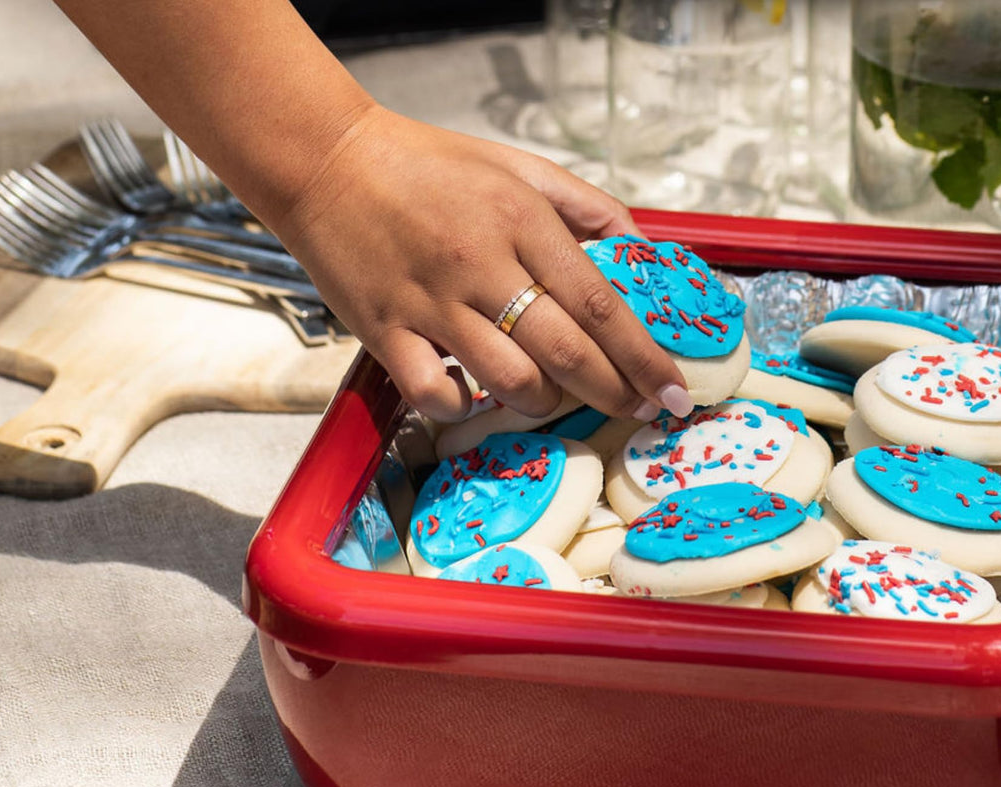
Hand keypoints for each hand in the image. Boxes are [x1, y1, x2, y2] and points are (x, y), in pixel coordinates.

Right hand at [271, 105, 694, 423]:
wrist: (327, 161)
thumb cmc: (429, 165)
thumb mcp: (519, 167)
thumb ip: (586, 207)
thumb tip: (641, 249)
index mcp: (521, 221)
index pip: (600, 305)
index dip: (644, 357)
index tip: (674, 391)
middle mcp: (481, 264)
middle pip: (567, 352)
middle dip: (616, 392)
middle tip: (641, 410)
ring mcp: (431, 303)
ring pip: (509, 381)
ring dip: (545, 402)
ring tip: (552, 396)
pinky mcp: (384, 331)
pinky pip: (435, 394)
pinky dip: (464, 407)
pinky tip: (475, 395)